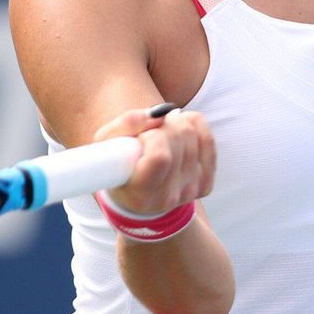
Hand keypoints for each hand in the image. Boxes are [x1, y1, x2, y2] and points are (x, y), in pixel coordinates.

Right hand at [94, 104, 215, 215]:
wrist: (136, 199)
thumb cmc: (117, 168)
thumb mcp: (106, 146)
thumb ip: (126, 125)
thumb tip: (159, 113)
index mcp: (141, 193)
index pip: (161, 157)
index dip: (153, 137)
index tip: (141, 138)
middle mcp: (169, 196)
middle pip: (180, 139)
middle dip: (163, 126)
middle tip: (149, 132)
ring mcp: (190, 191)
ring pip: (194, 135)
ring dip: (176, 124)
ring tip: (161, 132)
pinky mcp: (204, 185)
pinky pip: (208, 140)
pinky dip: (195, 124)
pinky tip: (180, 127)